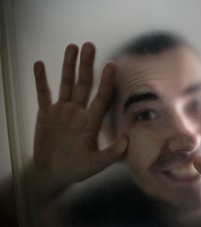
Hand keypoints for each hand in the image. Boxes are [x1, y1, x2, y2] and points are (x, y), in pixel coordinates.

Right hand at [33, 43, 127, 199]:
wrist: (52, 173)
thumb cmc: (76, 169)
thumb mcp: (95, 164)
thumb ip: (110, 154)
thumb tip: (127, 142)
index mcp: (92, 121)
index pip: (101, 97)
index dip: (106, 81)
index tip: (112, 65)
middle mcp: (79, 112)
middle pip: (84, 84)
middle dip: (87, 65)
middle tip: (90, 46)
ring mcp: (62, 111)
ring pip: (66, 84)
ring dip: (68, 66)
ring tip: (72, 47)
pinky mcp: (46, 114)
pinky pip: (43, 93)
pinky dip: (41, 80)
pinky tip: (40, 64)